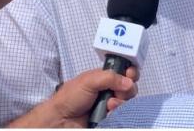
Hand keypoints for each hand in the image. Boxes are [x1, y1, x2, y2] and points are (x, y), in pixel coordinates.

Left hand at [9, 67, 138, 127]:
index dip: (129, 72)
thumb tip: (128, 82)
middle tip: (118, 91)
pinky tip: (108, 112)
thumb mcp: (89, 80)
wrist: (61, 120)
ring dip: (120, 101)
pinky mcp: (110, 118)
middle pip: (129, 87)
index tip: (131, 73)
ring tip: (108, 104)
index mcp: (103, 78)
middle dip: (127, 88)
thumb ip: (110, 77)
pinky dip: (117, 113)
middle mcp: (108, 91)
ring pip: (127, 102)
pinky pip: (122, 114)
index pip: (123, 72)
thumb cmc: (70, 97)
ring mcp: (110, 106)